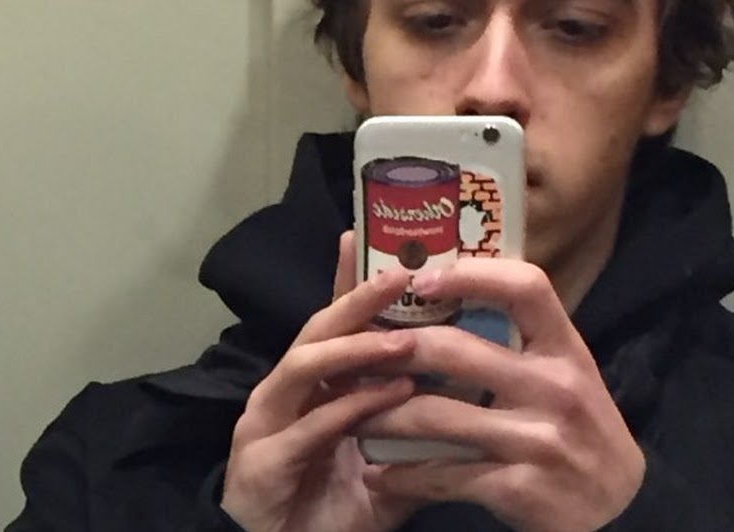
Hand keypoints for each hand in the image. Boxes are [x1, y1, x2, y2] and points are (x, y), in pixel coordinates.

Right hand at [221, 232, 421, 531]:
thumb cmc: (337, 499)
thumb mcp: (385, 451)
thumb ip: (416, 419)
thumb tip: (471, 389)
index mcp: (316, 380)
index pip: (334, 316)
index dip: (349, 275)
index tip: (369, 234)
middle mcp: (287, 387)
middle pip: (320, 327)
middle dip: (359, 297)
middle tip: (402, 274)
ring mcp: (268, 418)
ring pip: (307, 364)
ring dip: (357, 347)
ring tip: (405, 339)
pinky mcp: (262, 458)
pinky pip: (310, 425)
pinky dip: (350, 407)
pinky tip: (389, 398)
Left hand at [358, 260, 644, 531]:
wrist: (621, 506)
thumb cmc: (576, 420)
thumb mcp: (563, 368)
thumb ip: (518, 333)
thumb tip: (447, 283)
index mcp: (565, 346)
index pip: (525, 287)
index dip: (470, 275)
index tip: (419, 278)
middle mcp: (555, 386)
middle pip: (458, 352)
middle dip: (396, 351)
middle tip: (357, 351)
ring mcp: (539, 439)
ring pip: (437, 417)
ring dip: (382, 415)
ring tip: (351, 412)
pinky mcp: (520, 488)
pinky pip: (445, 475)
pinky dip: (403, 475)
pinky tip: (377, 473)